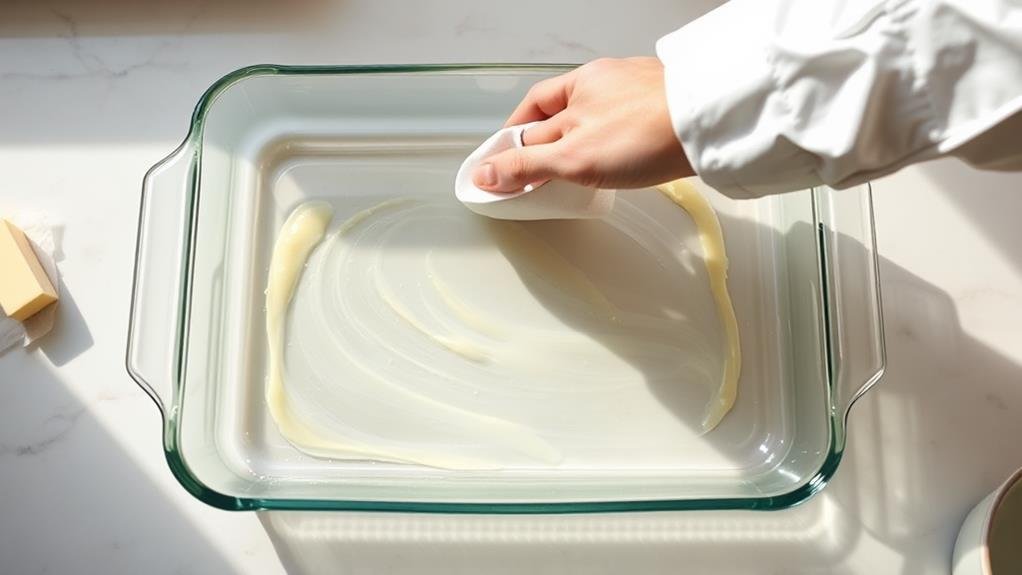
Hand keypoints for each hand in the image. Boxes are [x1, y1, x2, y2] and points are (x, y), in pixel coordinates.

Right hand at [472, 57, 693, 191]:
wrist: (710, 128)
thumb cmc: (645, 131)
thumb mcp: (572, 157)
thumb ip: (527, 166)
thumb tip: (485, 175)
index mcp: (578, 83)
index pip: (532, 110)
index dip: (514, 137)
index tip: (503, 163)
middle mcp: (606, 84)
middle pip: (560, 119)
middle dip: (546, 148)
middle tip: (535, 181)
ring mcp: (636, 97)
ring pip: (595, 126)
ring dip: (581, 150)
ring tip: (577, 179)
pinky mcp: (662, 114)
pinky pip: (624, 131)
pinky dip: (613, 150)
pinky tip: (618, 166)